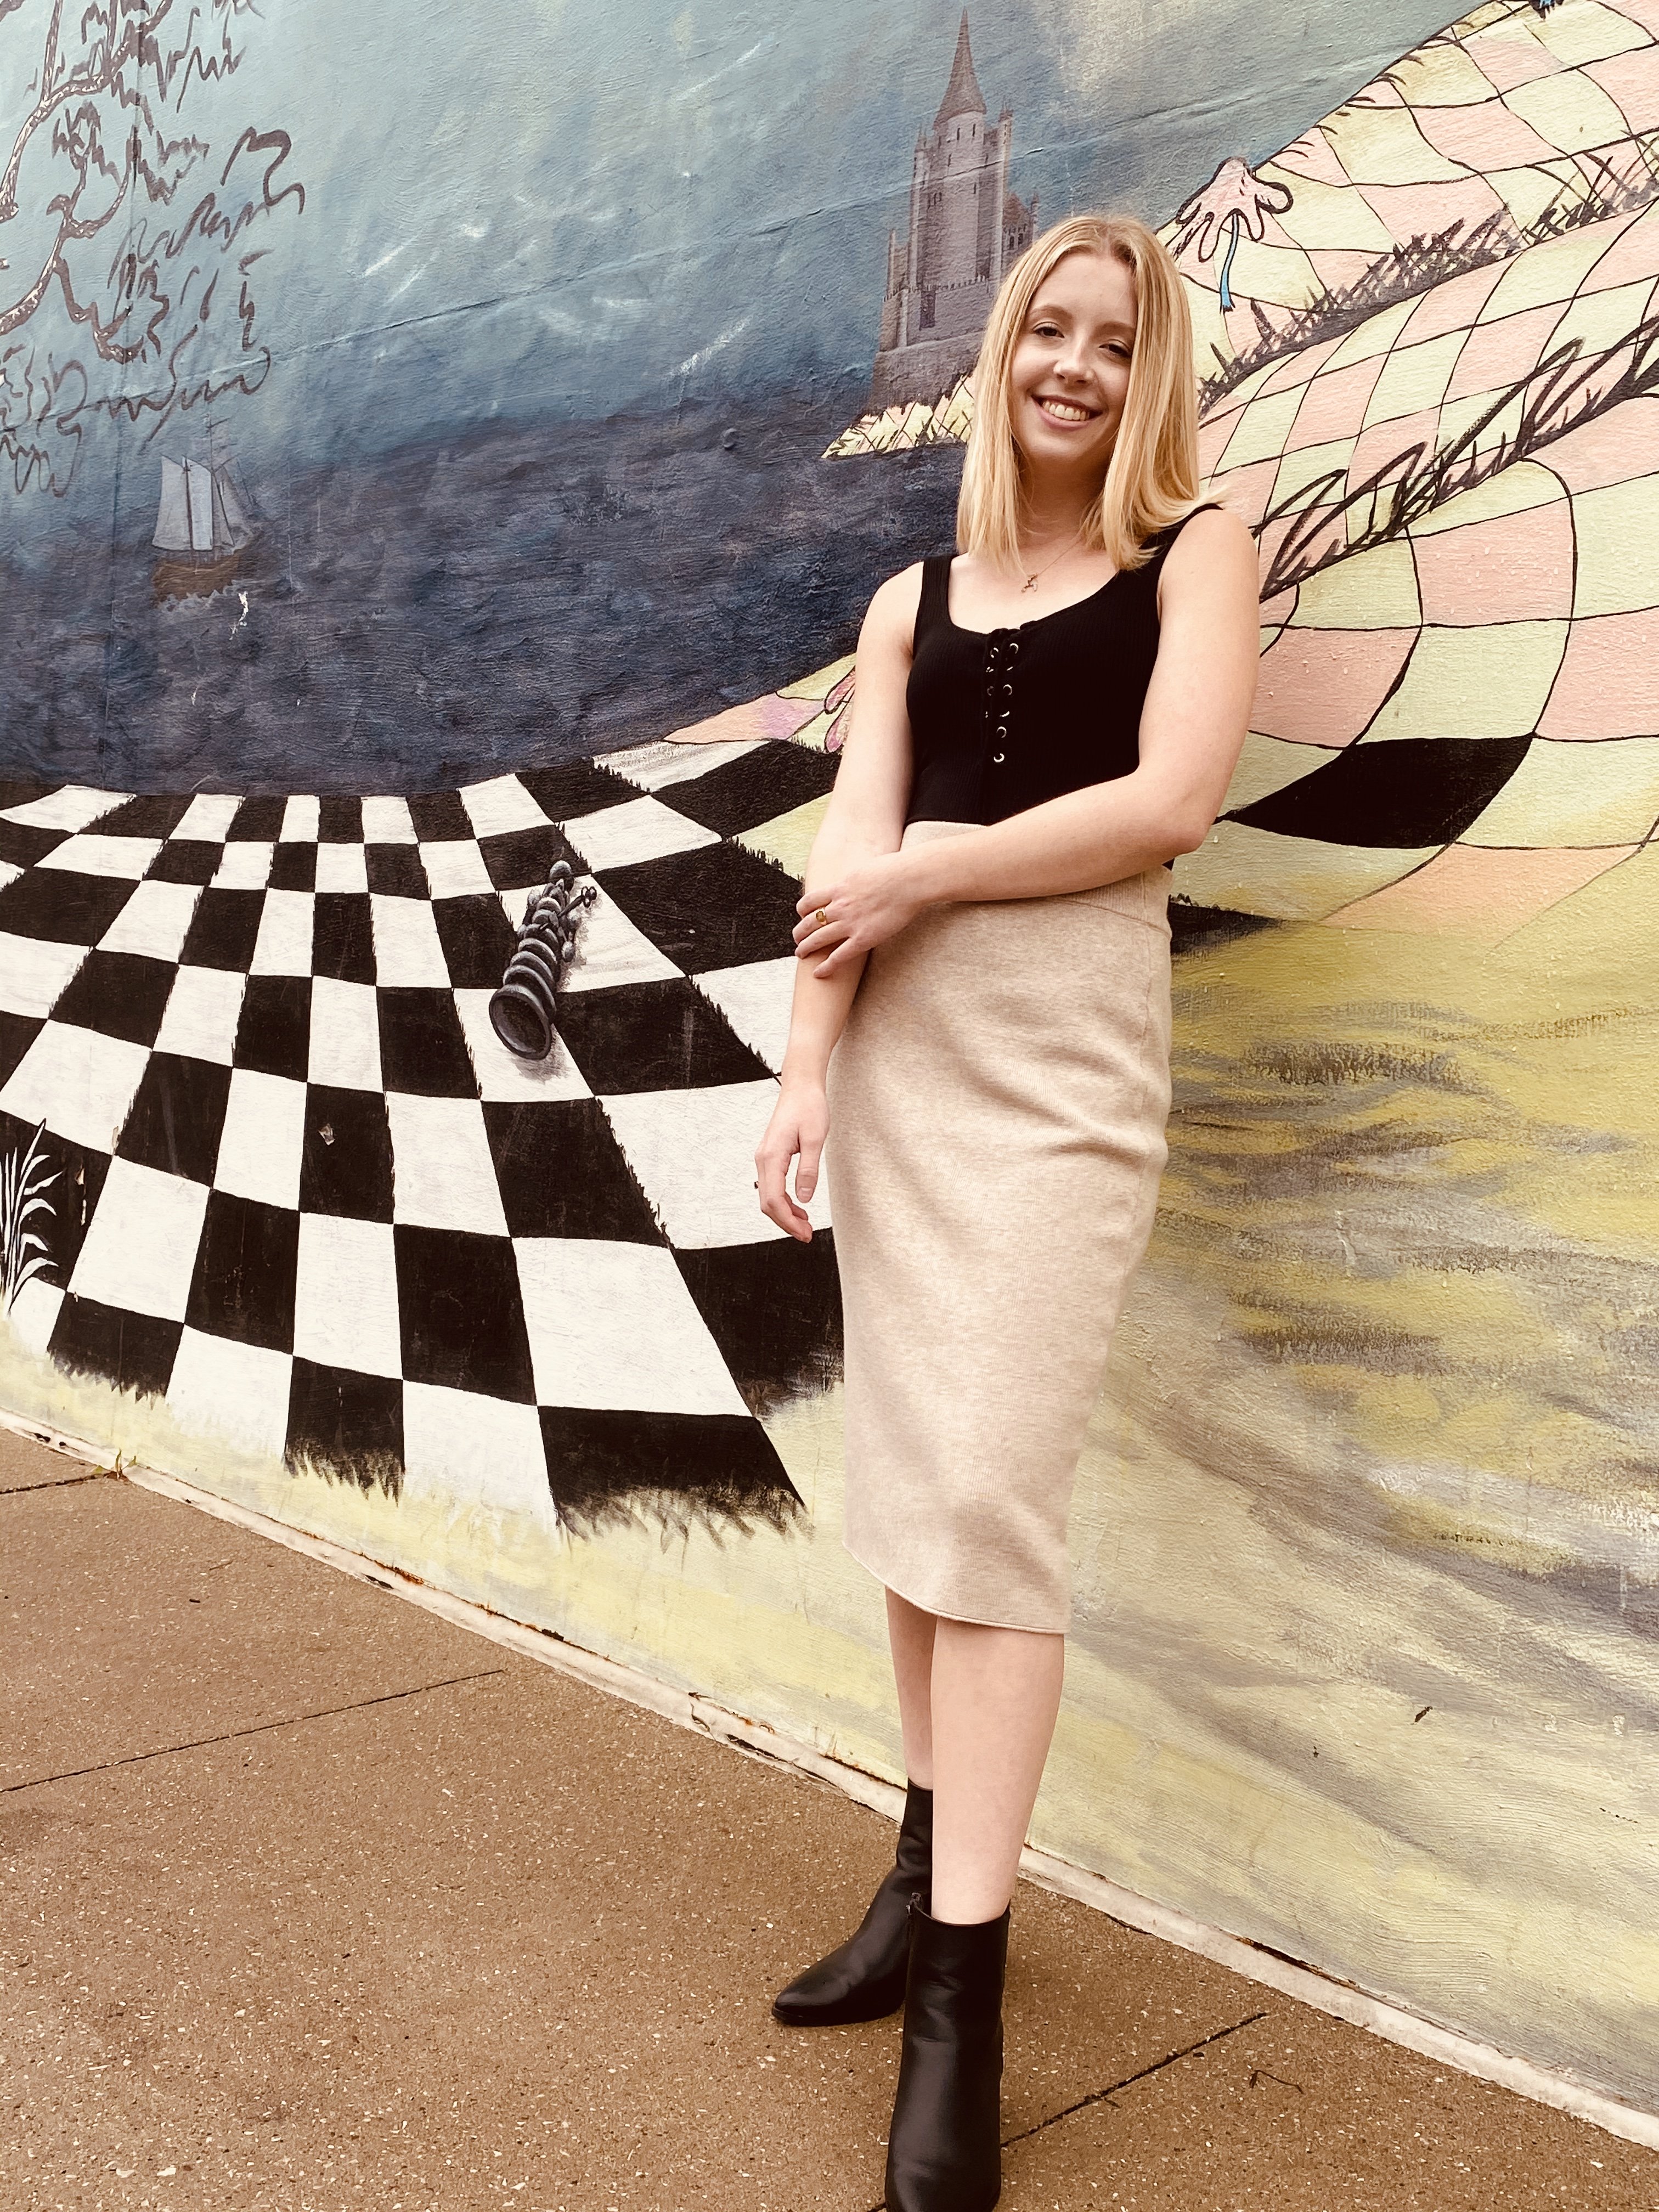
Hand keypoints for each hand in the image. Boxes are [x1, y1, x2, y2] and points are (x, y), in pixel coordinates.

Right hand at [755, 1076, 827, 1242]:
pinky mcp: (770, 1157)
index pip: (773, 1200)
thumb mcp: (814, 1139)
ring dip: (785, 1214)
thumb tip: (804, 1198)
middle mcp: (763, 1159)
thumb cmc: (809, 1107)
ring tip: (805, 1225)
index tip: (805, 1233)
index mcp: (771, 1157)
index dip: (788, 1221)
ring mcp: (764, 1158)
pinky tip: (799, 1207)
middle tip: (807, 1235)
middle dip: (786, 1223)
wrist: (800, 1086)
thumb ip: (808, 1169)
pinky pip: (772, 1186)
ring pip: (768, 1196)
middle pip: (767, 1203)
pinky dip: (783, 1201)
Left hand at [794, 851, 926, 976]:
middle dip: (799, 933)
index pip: (809, 901)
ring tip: (801, 954)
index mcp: (838, 888)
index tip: (802, 916)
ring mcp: (849, 924)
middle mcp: (839, 906)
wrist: (909, 880)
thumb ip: (854, 880)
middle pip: (808, 922)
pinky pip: (838, 956)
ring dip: (805, 948)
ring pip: (817, 939)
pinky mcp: (863, 939)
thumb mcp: (864, 869)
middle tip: (797, 939)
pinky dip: (825, 966)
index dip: (802, 911)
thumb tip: (855, 881)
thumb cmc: (894, 871)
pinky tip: (818, 973)